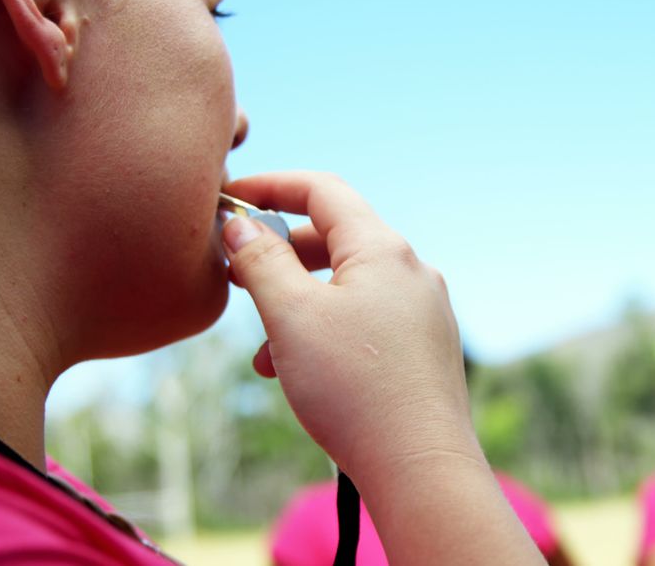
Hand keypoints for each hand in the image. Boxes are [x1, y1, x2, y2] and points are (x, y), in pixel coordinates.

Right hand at [221, 172, 475, 481]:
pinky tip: (300, 374)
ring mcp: (424, 310)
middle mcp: (412, 270)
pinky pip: (366, 320)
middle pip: (335, 238)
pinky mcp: (425, 348)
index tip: (229, 198)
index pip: (322, 190)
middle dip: (279, 256)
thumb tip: (240, 226)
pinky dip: (327, 332)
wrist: (419, 468)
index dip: (270, 186)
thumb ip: (260, 262)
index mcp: (383, 249)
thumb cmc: (354, 389)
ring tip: (264, 354)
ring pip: (347, 287)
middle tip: (235, 276)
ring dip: (298, 306)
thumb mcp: (292, 317)